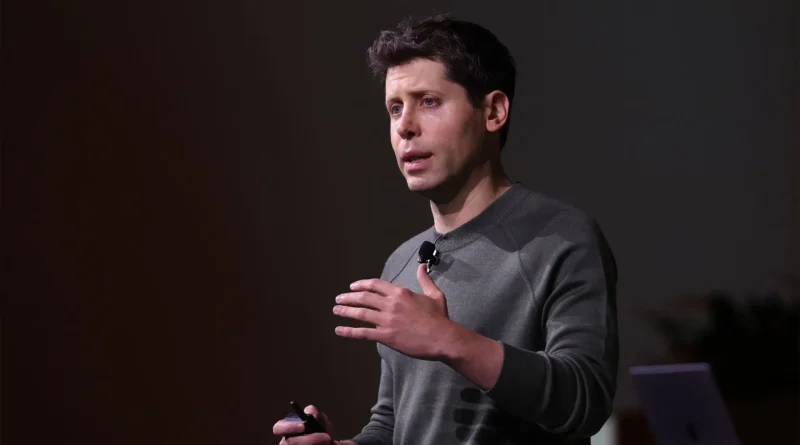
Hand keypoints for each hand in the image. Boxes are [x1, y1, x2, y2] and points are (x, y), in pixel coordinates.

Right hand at [272, 405, 338, 444]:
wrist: (328, 443)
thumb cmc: (321, 433)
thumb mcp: (323, 423)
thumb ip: (318, 416)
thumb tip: (311, 411)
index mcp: (289, 431)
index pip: (278, 428)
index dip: (288, 427)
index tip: (303, 426)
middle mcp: (288, 442)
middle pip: (289, 443)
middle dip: (309, 440)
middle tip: (326, 437)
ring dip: (316, 443)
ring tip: (330, 441)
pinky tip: (330, 444)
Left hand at [334, 263, 459, 359]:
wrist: (442, 337)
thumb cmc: (439, 317)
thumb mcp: (434, 294)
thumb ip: (425, 280)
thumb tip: (422, 266)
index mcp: (400, 293)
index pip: (375, 285)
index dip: (362, 285)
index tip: (353, 287)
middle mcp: (390, 304)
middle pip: (364, 297)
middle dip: (349, 297)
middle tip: (339, 298)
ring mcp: (386, 320)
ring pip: (361, 313)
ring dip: (346, 310)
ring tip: (336, 310)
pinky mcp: (385, 335)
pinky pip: (363, 333)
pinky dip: (349, 331)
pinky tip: (339, 330)